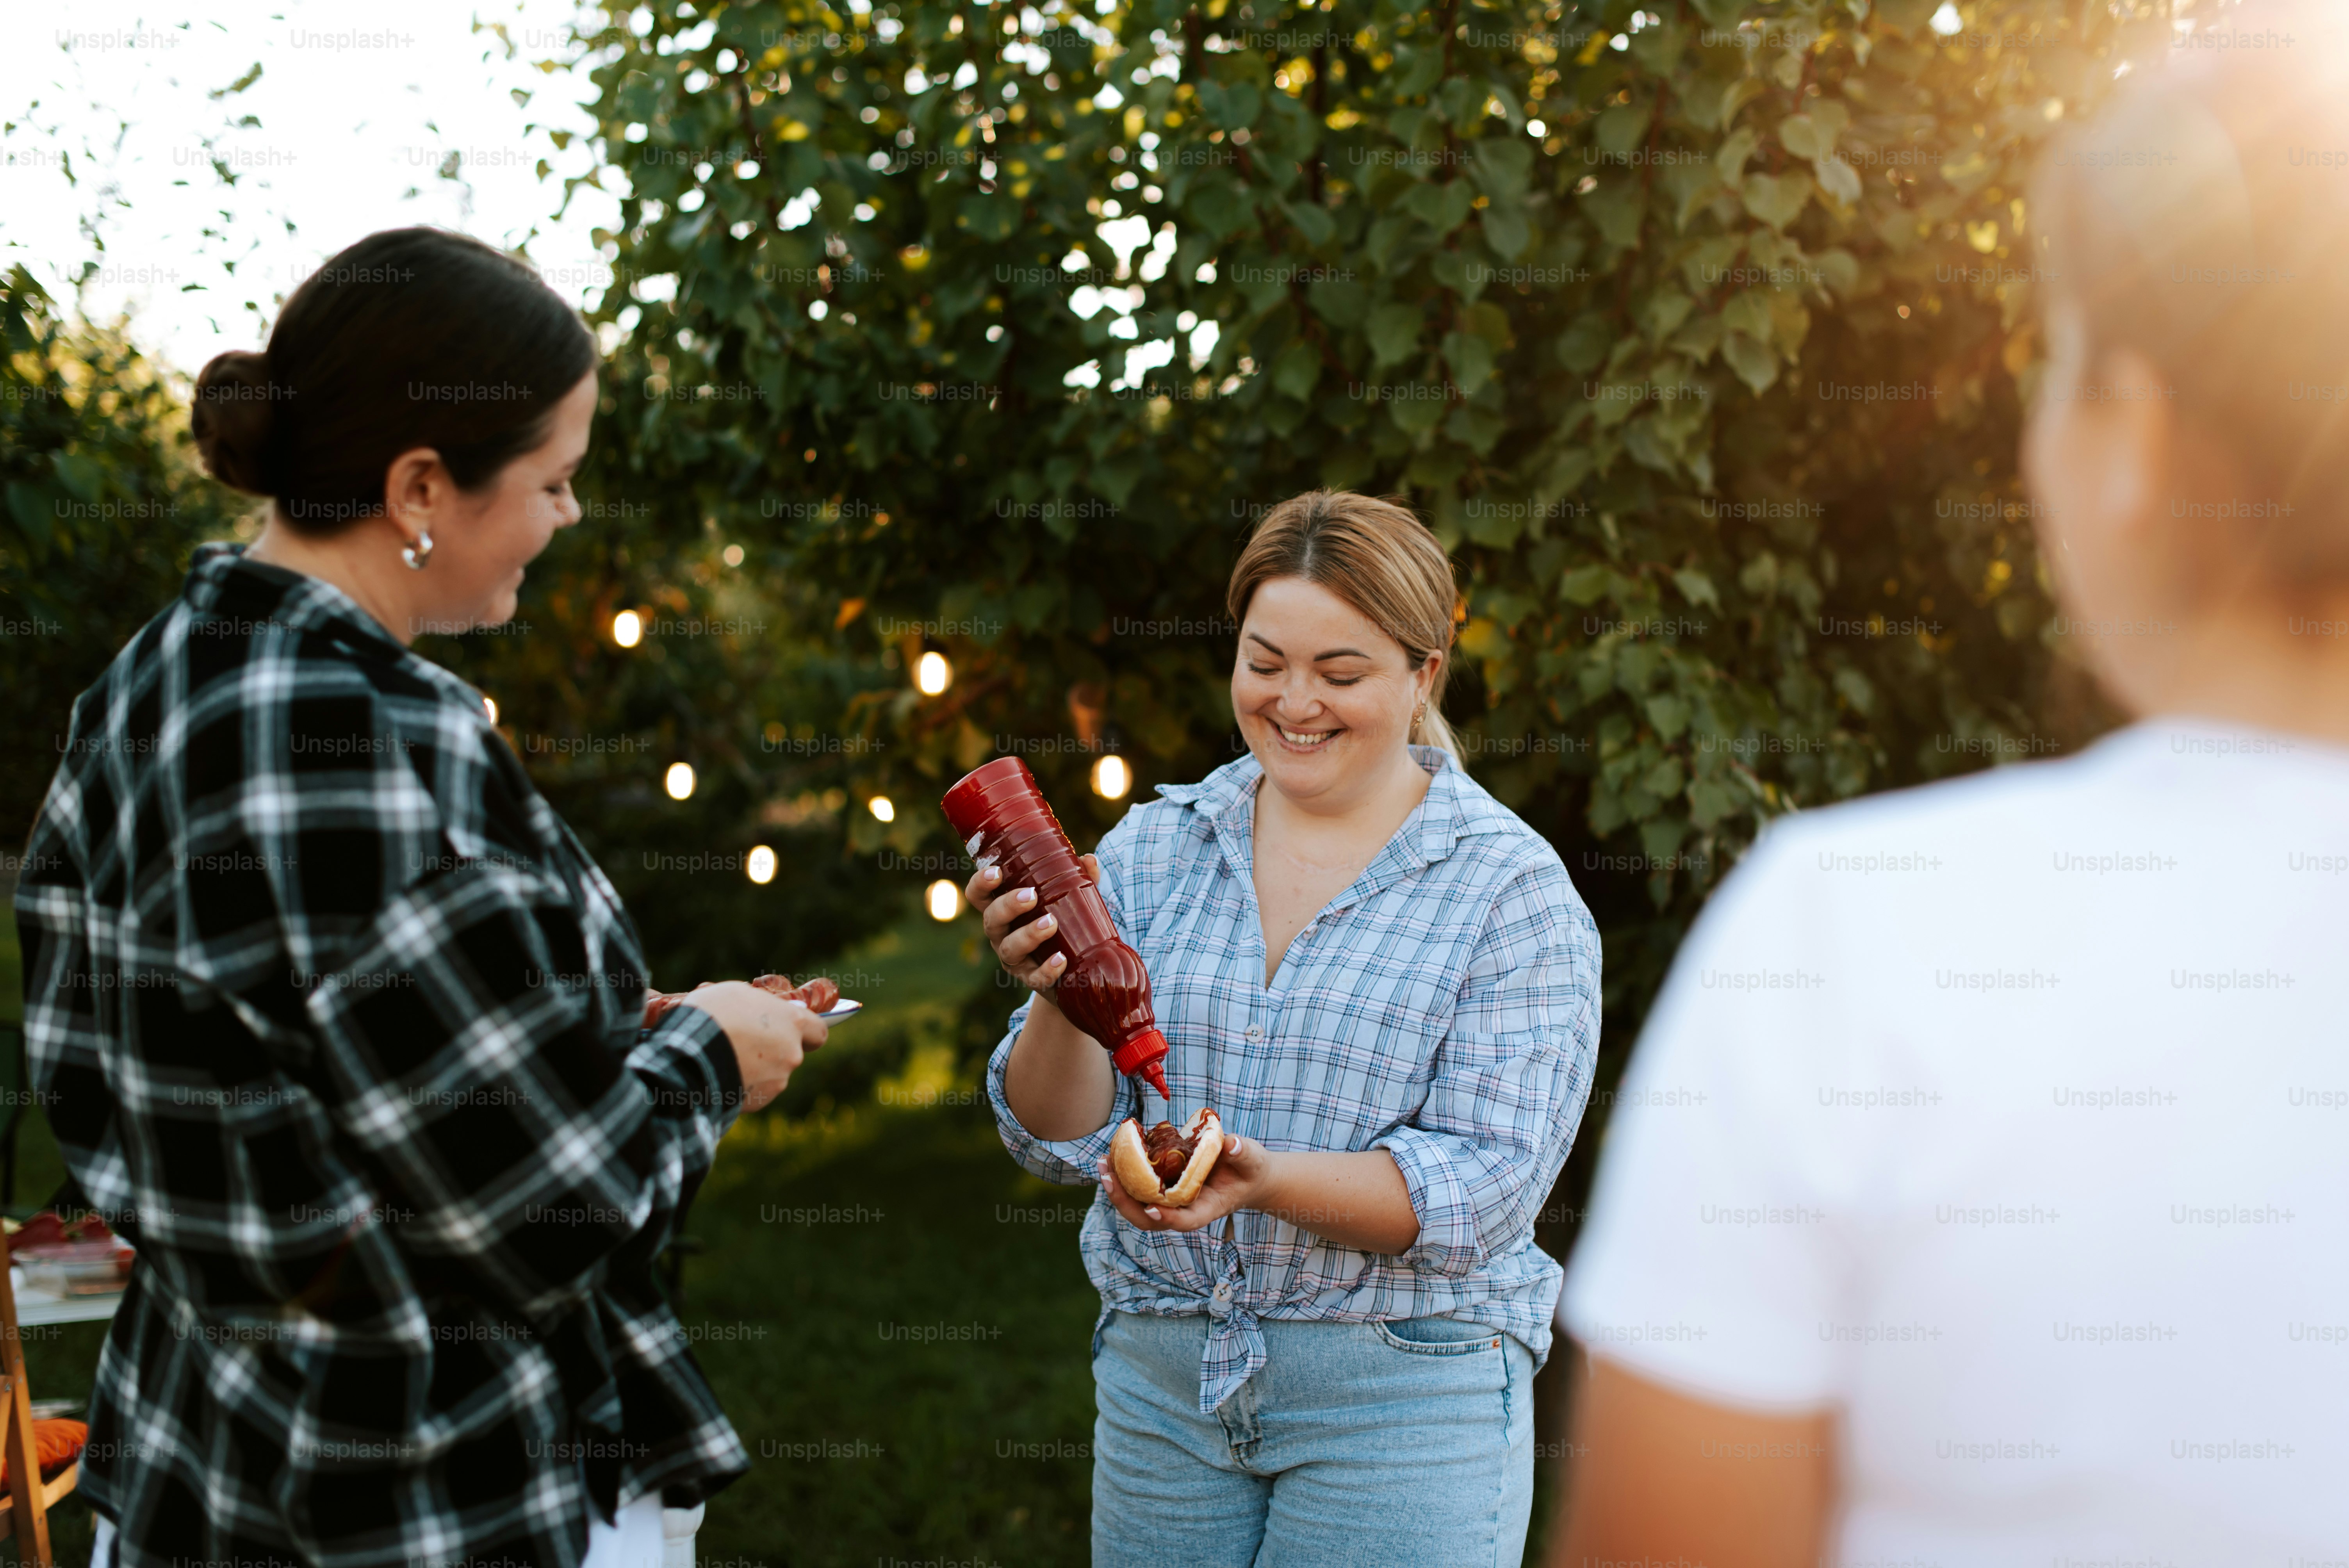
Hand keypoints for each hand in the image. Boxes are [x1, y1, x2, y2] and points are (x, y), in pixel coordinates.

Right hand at [668, 979, 827, 1113]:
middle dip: (771, 1049)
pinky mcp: (758, 1102)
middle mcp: (792, 1054)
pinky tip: (720, 1075)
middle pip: (790, 1053)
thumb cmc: (712, 1014)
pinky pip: (754, 1091)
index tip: (792, 1031)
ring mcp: (776, 1081)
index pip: (818, 1032)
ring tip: (725, 1058)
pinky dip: (742, 1085)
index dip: (807, 1032)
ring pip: (771, 1073)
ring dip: (755, 1068)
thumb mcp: (736, 993)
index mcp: (792, 1023)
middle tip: (744, 1042)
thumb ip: (759, 1005)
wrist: (688, 1054)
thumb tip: (761, 1012)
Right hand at [964, 852, 1101, 1004]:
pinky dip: (1047, 969)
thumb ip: (1078, 879)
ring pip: (1009, 948)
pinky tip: (1060, 959)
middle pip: (991, 919)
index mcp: (1003, 910)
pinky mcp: (1032, 980)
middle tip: (1031, 895)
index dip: (981, 883)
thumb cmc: (1062, 924)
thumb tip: (1089, 859)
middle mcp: (1002, 934)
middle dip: (1008, 905)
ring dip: (1028, 934)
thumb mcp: (1069, 899)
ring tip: (1051, 923)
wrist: (1074, 970)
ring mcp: (1014, 959)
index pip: (979, 895)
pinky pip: (1034, 978)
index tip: (997, 872)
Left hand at [1097, 1133, 1273, 1234]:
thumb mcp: (1252, 1159)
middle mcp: (1185, 1210)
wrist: (1246, 1174)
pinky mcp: (1164, 1189)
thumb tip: (1230, 1143)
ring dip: (1118, 1189)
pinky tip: (1113, 1155)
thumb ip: (1242, 1152)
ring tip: (1103, 1164)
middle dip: (1126, 1203)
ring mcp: (1172, 1202)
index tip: (1153, 1209)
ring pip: (1139, 1207)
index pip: (1186, 1220)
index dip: (1169, 1218)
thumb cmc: (1249, 1169)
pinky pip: (1139, 1188)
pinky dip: (1124, 1175)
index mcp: (1207, 1209)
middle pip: (1151, 1219)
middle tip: (1108, 1177)